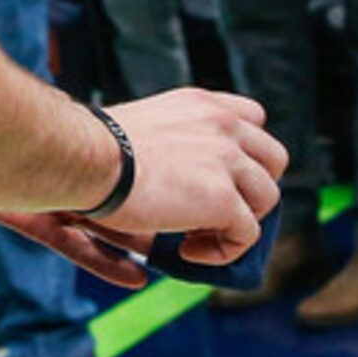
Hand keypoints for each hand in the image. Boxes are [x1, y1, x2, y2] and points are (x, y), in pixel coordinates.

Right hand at [0, 89, 287, 284]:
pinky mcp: (223, 198)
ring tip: (195, 238)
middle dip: (252, 189)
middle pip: (273, 159)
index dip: (244, 154)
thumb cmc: (92, 152)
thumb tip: (177, 195)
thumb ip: (171, 151)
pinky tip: (188, 251)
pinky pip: (247, 234)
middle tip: (214, 214)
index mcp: (201, 104)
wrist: (84, 160)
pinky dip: (223, 251)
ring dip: (237, 223)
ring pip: (267, 198)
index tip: (217, 178)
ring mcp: (228, 160)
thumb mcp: (140, 134)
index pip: (252, 118)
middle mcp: (223, 124)